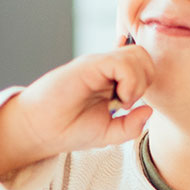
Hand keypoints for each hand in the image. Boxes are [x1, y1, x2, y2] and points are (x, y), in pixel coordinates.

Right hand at [0, 38, 153, 180]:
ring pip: (138, 54)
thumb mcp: (109, 134)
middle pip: (144, 55)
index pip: (142, 64)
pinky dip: (130, 81)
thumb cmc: (70, 130)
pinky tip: (118, 99)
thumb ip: (131, 126)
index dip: (146, 81)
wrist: (40, 130)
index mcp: (112, 80)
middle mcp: (106, 68)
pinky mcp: (88, 65)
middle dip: (146, 80)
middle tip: (128, 103)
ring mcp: (98, 65)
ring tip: (122, 102)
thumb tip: (149, 110)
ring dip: (138, 81)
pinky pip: (122, 62)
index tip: (130, 105)